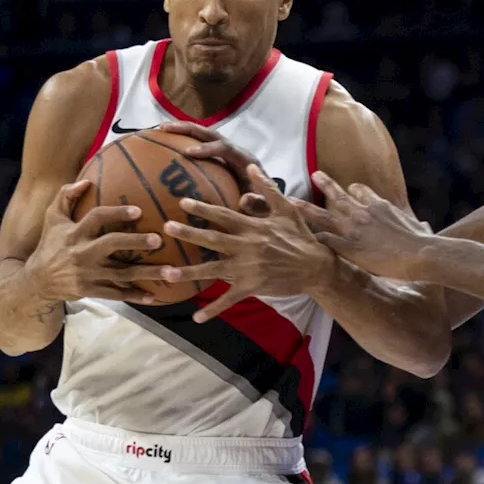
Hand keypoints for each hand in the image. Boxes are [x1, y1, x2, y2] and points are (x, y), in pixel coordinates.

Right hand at [26, 181, 168, 303]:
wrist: (37, 280)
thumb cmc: (51, 245)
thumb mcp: (52, 219)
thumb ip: (66, 197)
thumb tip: (87, 181)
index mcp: (74, 233)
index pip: (96, 218)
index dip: (117, 213)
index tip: (139, 211)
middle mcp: (82, 252)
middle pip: (111, 244)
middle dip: (136, 241)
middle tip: (158, 240)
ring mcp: (87, 273)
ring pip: (121, 273)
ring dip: (147, 273)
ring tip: (171, 272)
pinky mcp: (90, 290)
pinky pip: (116, 294)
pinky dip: (134, 296)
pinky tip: (153, 296)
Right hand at [158, 121, 271, 215]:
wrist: (269, 203)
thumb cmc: (264, 206)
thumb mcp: (263, 208)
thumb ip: (257, 205)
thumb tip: (245, 200)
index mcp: (246, 160)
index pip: (226, 148)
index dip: (207, 148)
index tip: (188, 153)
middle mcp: (235, 152)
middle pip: (210, 133)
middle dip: (187, 129)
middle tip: (164, 128)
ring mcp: (225, 153)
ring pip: (202, 136)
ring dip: (181, 131)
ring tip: (157, 130)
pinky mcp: (217, 159)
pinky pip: (197, 146)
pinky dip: (180, 144)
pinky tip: (160, 147)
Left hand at [159, 165, 335, 322]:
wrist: (316, 267)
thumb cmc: (301, 237)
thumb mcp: (287, 209)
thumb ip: (267, 188)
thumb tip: (250, 165)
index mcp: (253, 227)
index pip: (224, 215)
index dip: (203, 208)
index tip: (182, 202)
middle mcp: (248, 247)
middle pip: (213, 239)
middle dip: (189, 233)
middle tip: (166, 227)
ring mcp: (248, 268)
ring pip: (214, 270)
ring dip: (190, 272)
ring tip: (167, 273)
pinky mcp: (252, 286)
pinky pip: (229, 299)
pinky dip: (213, 309)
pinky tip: (197, 318)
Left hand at [302, 170, 434, 280]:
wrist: (419, 252)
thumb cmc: (422, 242)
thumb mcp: (419, 228)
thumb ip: (418, 226)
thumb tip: (426, 227)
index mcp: (379, 206)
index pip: (361, 191)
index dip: (354, 190)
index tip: (350, 189)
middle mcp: (362, 212)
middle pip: (338, 195)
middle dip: (325, 184)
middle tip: (315, 174)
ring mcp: (353, 229)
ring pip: (322, 214)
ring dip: (305, 208)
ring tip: (290, 201)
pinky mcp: (348, 246)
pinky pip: (324, 240)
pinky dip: (312, 239)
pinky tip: (301, 241)